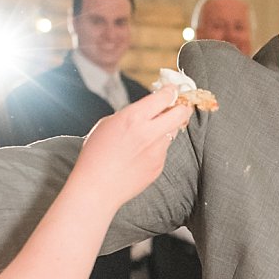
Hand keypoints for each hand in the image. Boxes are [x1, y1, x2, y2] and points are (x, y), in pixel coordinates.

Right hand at [67, 89, 192, 208]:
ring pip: (171, 133)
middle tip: (177, 107)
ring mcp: (157, 151)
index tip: (171, 90)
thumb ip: (130, 115)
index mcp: (134, 117)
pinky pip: (163, 151)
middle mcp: (149, 132)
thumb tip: (147, 111)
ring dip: (165, 130)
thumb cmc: (96, 155)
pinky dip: (155, 149)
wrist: (97, 187)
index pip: (164, 97)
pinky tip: (139, 155)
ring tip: (145, 138)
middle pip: (181, 113)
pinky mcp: (159, 166)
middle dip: (182, 107)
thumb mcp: (108, 124)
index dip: (171, 91)